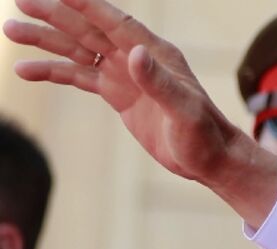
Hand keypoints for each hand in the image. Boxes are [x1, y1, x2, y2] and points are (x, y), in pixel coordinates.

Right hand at [3, 0, 276, 225]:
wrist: (210, 159)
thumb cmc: (205, 135)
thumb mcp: (184, 110)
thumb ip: (160, 82)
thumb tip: (132, 53)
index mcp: (154, 53)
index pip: (113, 20)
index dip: (84, 3)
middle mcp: (136, 58)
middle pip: (88, 29)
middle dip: (54, 14)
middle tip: (18, 1)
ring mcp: (125, 75)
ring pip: (78, 50)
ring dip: (45, 40)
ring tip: (11, 30)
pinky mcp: (118, 95)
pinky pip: (80, 77)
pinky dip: (53, 71)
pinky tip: (25, 70)